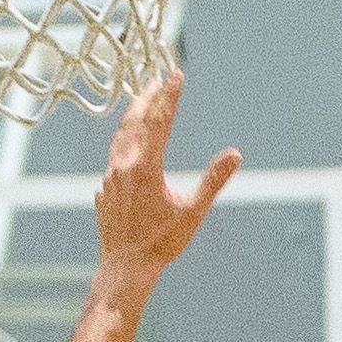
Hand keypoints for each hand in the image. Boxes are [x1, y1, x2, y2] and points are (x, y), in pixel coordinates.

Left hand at [89, 72, 240, 282]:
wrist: (125, 268)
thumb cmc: (161, 243)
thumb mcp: (193, 212)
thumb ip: (213, 181)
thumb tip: (235, 155)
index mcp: (145, 168)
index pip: (160, 121)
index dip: (169, 96)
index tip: (176, 73)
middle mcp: (124, 166)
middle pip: (135, 121)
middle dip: (148, 97)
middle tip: (157, 79)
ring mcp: (111, 177)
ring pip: (121, 136)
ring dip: (133, 115)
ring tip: (142, 100)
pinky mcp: (106, 188)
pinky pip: (114, 154)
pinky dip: (124, 137)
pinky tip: (129, 140)